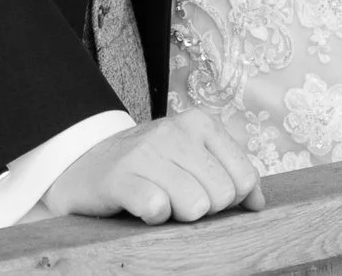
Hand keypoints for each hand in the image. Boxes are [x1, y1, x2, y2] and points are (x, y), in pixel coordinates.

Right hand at [42, 111, 265, 223]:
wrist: (82, 163)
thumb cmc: (146, 167)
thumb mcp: (191, 160)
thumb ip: (229, 175)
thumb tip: (259, 203)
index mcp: (199, 124)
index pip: (244, 178)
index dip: (228, 200)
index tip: (203, 194)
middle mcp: (174, 131)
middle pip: (222, 195)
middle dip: (204, 209)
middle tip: (176, 200)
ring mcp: (145, 152)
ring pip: (194, 204)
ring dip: (177, 214)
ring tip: (158, 202)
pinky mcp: (119, 176)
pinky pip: (156, 207)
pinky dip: (152, 217)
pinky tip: (139, 207)